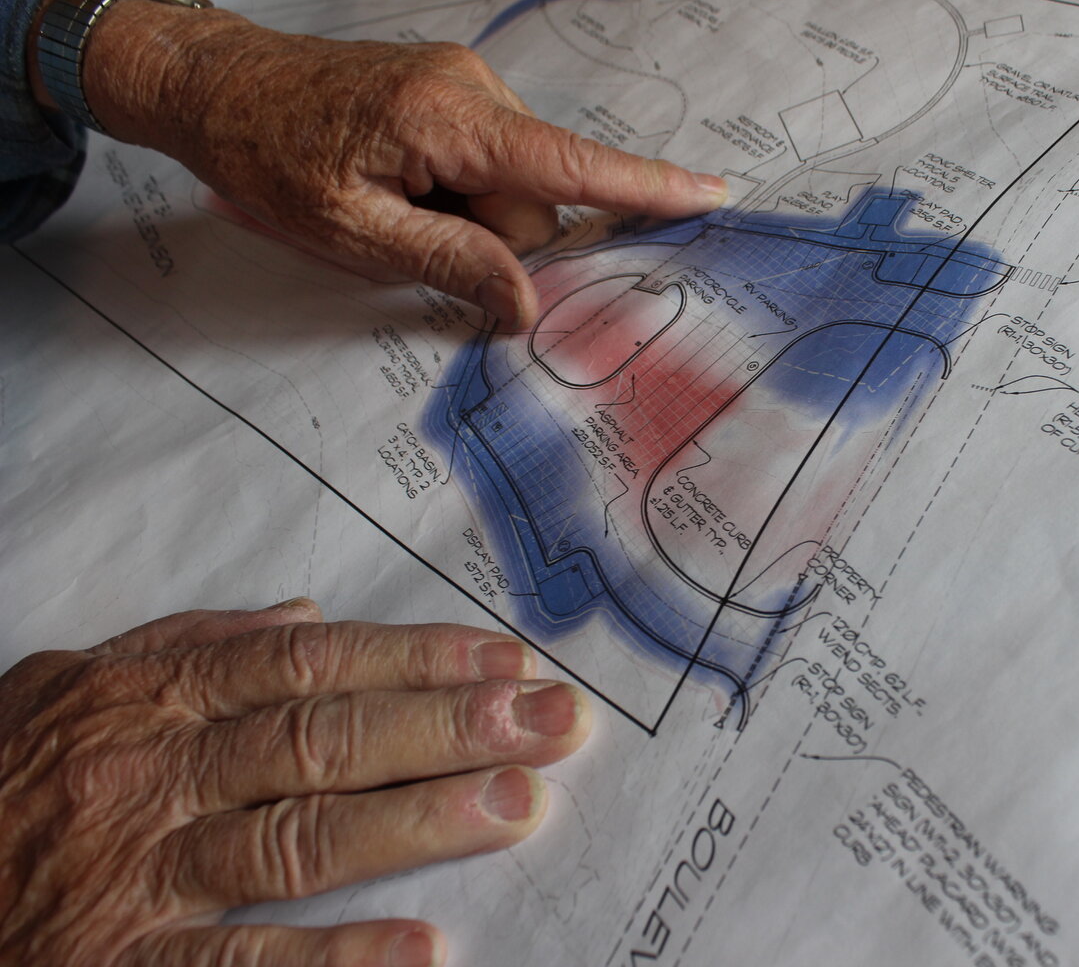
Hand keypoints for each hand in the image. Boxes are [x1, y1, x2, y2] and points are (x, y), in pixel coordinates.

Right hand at [0, 598, 590, 965]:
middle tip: (554, 722)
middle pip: (322, 739)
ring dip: (417, 821)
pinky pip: (236, 965)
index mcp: (147, 698)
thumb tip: (302, 616)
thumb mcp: (70, 687)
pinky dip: (333, 959)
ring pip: (296, 838)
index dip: (414, 658)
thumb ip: (187, 643)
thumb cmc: (2, 781)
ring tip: (517, 804)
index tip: (507, 659)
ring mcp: (136, 875)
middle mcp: (150, 775)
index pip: (305, 663)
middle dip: (448, 726)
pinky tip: (422, 950)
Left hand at [74, 0, 726, 328]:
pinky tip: (402, 188)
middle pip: (534, 200)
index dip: (646, 188)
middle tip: (406, 234)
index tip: (712, 194)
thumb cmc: (270, 153)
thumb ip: (451, 264)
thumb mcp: (353, 233)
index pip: (568, 166)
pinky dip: (457, 194)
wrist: (216, 85)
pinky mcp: (453, 97)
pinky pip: (489, 166)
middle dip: (488, 237)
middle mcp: (473, 91)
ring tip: (389, 205)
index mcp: (451, 120)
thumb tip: (528, 304)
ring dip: (465, 218)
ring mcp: (465, 88)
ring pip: (512, 189)